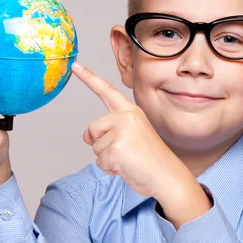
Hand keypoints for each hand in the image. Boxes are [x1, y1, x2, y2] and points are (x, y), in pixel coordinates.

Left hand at [70, 62, 190, 201]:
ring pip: (95, 147)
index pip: (107, 90)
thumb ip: (109, 131)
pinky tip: (127, 167)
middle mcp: (126, 117)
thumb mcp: (130, 138)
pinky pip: (100, 161)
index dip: (89, 77)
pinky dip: (110, 168)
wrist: (167, 176)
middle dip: (102, 144)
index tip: (75, 65)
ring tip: (129, 160)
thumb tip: (87, 136)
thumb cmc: (150, 159)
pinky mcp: (116, 148)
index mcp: (131, 111)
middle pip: (93, 128)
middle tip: (126, 152)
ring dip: (108, 158)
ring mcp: (121, 132)